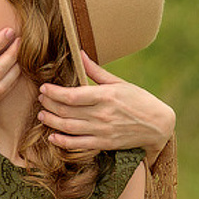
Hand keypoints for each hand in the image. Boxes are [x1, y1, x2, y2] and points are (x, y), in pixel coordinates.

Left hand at [37, 54, 174, 155]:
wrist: (158, 125)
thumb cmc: (139, 100)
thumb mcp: (120, 83)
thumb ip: (96, 71)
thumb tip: (79, 54)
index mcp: (105, 96)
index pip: (72, 95)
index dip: (54, 92)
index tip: (44, 88)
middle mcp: (102, 114)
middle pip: (67, 111)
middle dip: (49, 104)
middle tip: (40, 99)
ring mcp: (102, 130)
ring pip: (69, 128)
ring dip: (52, 122)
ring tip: (42, 115)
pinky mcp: (104, 143)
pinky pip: (78, 144)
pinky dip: (63, 142)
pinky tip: (53, 137)